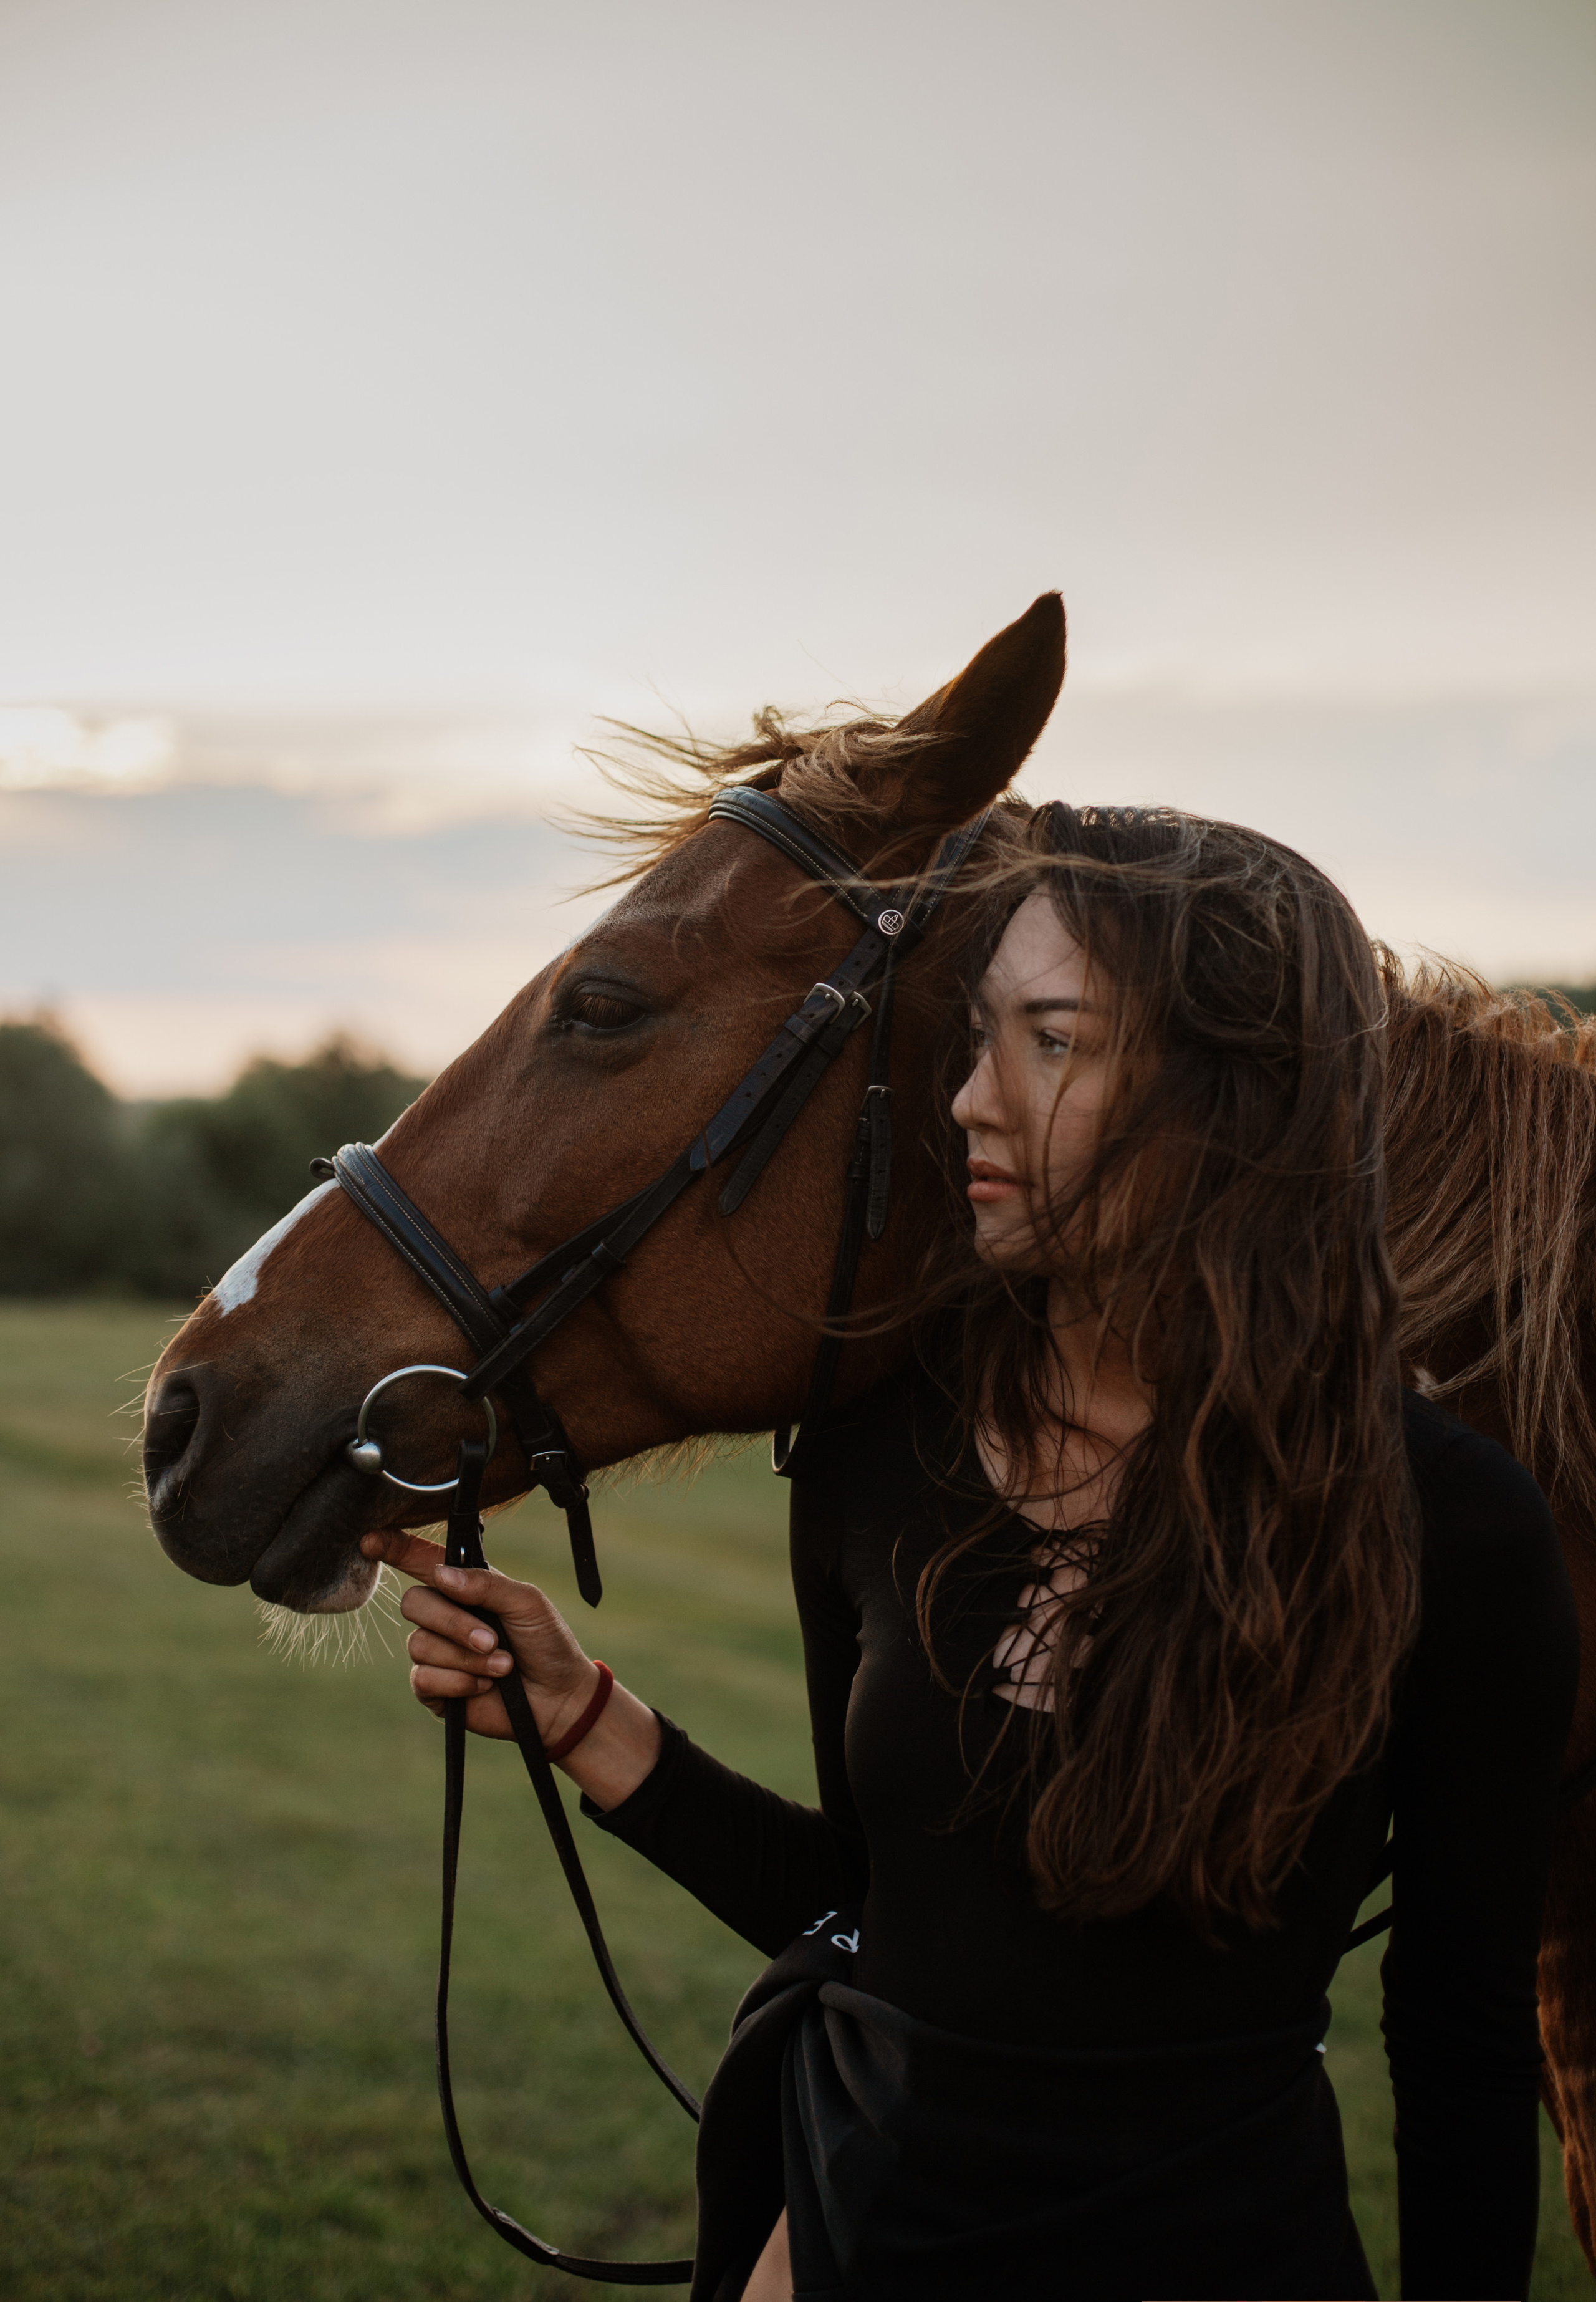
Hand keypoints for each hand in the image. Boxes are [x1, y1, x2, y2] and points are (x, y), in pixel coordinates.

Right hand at [360, 1527, 661, 1807]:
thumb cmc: (547, 1643)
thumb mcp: (526, 1602)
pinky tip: (484, 1688)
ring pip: (419, 1644)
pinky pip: (422, 1679)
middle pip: (413, 1603)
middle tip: (492, 1641)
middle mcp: (444, 1616)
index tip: (370, 1539)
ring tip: (501, 1667)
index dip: (393, 1547)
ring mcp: (436, 1653)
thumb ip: (485, 1584)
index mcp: (464, 1587)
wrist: (559, 1698)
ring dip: (465, 1658)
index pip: (420, 1561)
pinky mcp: (434, 1689)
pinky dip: (458, 1683)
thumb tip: (440, 1576)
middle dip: (454, 1623)